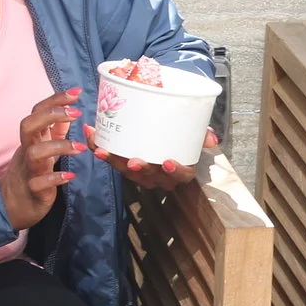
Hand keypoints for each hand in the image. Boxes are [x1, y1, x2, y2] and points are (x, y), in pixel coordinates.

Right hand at [0, 89, 82, 228]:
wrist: (11, 206)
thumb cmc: (31, 173)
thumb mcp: (42, 149)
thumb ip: (54, 131)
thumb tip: (67, 112)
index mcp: (31, 140)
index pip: (37, 112)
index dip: (55, 100)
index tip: (75, 92)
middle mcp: (27, 151)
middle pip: (28, 125)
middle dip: (51, 115)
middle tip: (76, 113)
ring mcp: (28, 170)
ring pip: (35, 153)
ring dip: (58, 146)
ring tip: (80, 147)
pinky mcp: (33, 190)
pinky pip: (40, 182)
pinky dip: (55, 178)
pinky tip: (70, 176)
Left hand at [99, 129, 217, 189]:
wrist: (162, 128)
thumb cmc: (179, 134)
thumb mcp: (194, 133)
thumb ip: (202, 134)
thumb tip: (213, 140)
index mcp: (179, 169)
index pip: (182, 176)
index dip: (175, 171)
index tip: (168, 162)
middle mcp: (158, 175)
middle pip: (149, 177)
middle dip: (140, 170)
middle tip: (134, 162)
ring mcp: (139, 171)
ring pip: (126, 171)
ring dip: (114, 160)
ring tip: (104, 149)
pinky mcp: (123, 162)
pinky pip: (111, 158)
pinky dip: (100, 147)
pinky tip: (92, 135)